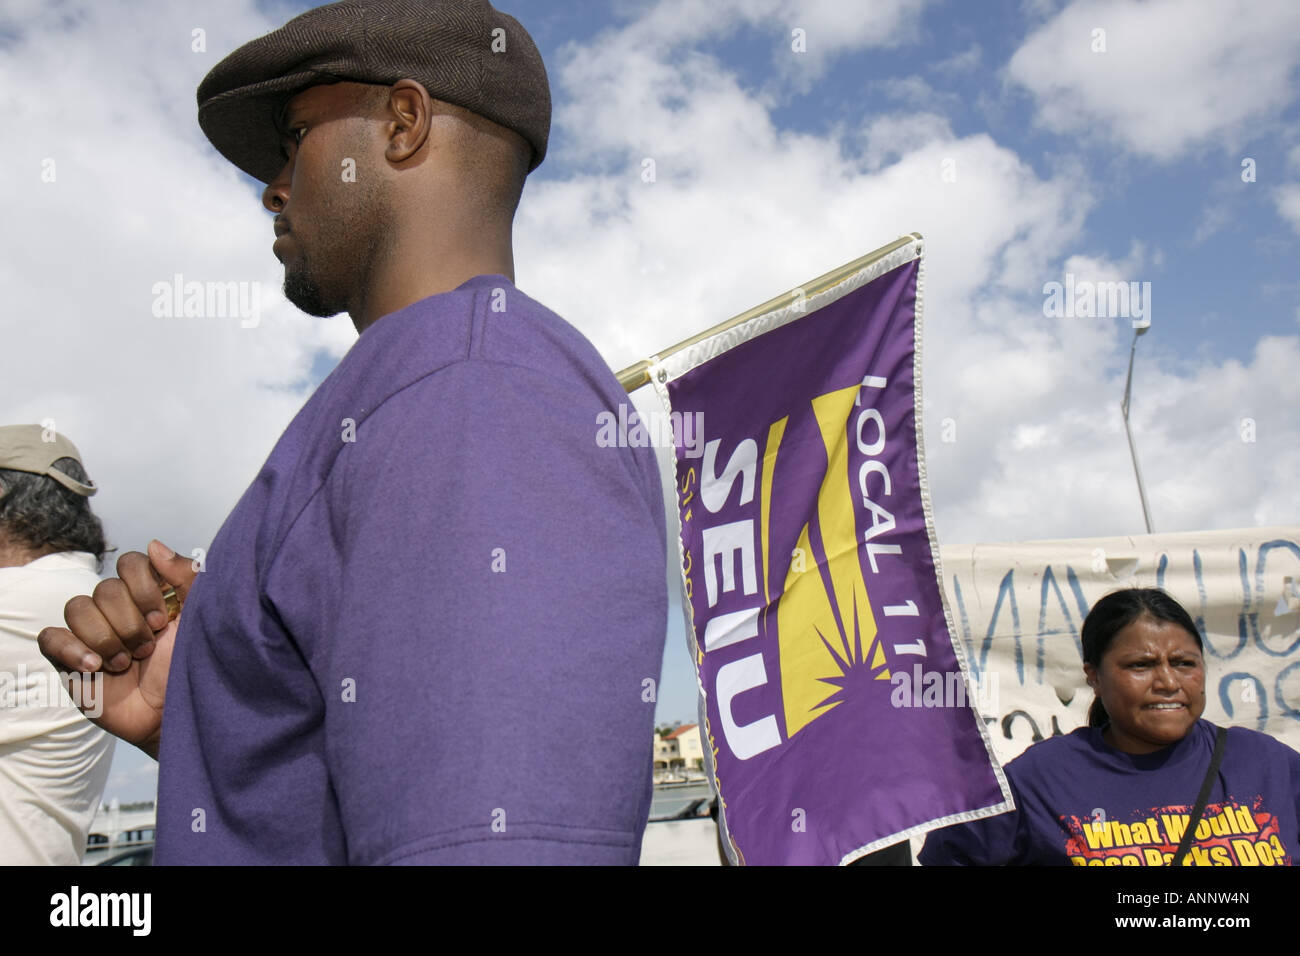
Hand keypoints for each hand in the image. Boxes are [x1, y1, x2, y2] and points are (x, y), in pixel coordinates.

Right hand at [38, 540, 196, 758]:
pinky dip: (71, 648)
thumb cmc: (190, 667)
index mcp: (148, 594)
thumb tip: (153, 545)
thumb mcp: (200, 619)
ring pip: (78, 607)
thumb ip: (188, 577)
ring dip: (106, 638)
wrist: (175, 713)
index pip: (130, 563)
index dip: (143, 588)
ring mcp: (91, 632)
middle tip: (148, 649)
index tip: (163, 619)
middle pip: (106, 589)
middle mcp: (118, 609)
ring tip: (127, 663)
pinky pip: (50, 637)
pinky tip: (95, 666)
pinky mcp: (69, 659)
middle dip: (131, 623)